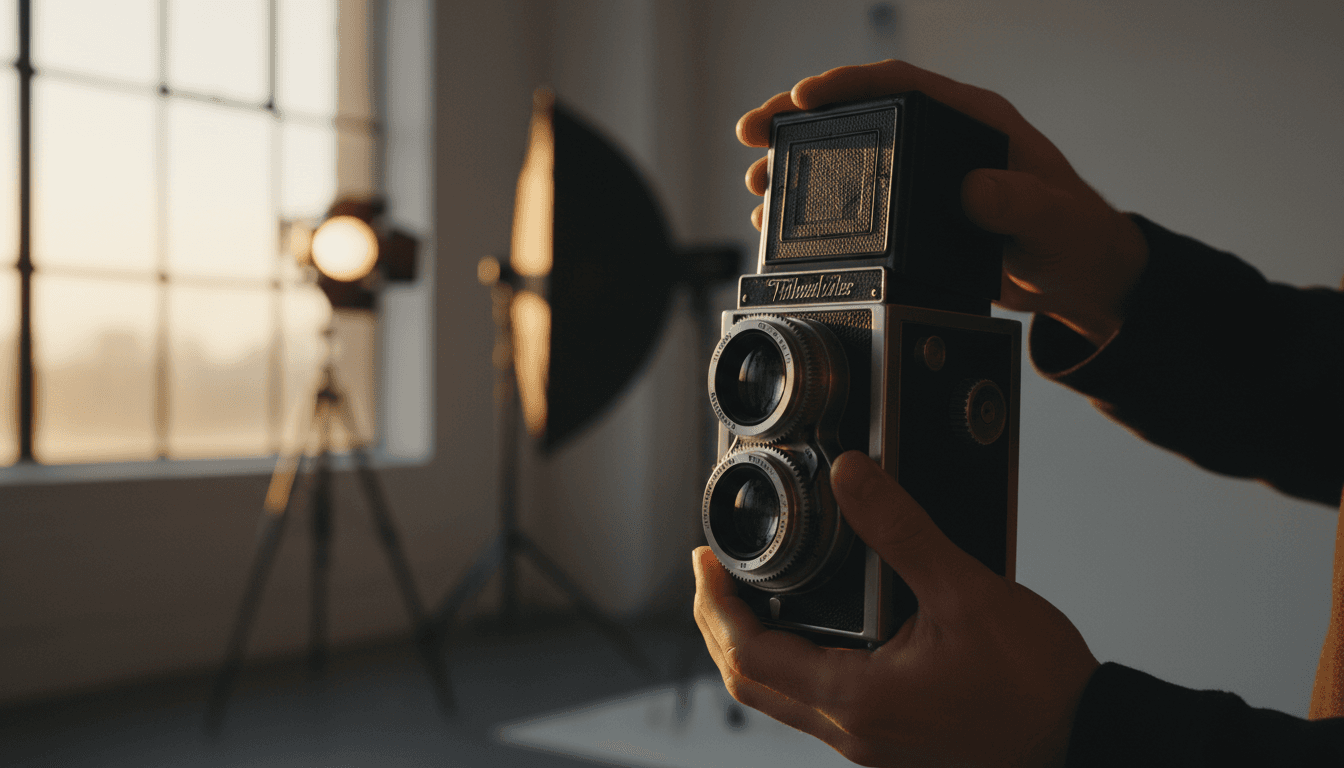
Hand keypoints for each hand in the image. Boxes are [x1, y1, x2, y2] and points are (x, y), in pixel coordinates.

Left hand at [693, 450, 1098, 767]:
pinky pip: (818, 705)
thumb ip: (901, 529)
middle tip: (714, 574)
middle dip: (719, 625)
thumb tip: (852, 475)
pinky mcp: (891, 743)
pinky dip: (795, 663)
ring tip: (753, 593)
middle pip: (749, 683)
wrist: (1087, 740)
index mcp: (858, 699)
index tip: (706, 562)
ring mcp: (870, 744)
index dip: (714, 605)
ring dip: (754, 646)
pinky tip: (815, 628)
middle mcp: (854, 731)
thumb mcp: (965, 592)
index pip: (748, 655)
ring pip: (781, 697)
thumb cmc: (1037, 686)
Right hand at [736, 60, 1147, 345]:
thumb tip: (972, 190)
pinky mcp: (910, 213)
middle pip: (855, 114)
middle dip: (794, 121)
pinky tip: (778, 222)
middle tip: (751, 134)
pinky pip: (850, 199)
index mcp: (973, 120)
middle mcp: (939, 139)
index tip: (803, 96)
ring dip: (794, 166)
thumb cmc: (1076, 238)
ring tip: (754, 184)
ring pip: (843, 156)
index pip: (899, 83)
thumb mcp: (1053, 220)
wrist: (1079, 278)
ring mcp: (920, 174)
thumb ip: (1019, 203)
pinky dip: (811, 207)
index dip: (846, 84)